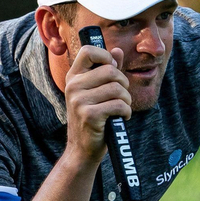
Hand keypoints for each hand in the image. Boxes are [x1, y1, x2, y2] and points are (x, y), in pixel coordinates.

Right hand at [64, 42, 131, 162]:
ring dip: (126, 100)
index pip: (88, 51)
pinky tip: (122, 118)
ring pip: (117, 88)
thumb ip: (107, 70)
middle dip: (123, 84)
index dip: (105, 56)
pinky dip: (126, 112)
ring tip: (121, 108)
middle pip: (110, 70)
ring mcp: (79, 101)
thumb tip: (117, 51)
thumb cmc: (93, 118)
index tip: (112, 70)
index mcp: (73, 77)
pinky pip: (119, 105)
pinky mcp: (89, 115)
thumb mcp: (97, 92)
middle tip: (121, 96)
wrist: (82, 149)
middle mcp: (73, 86)